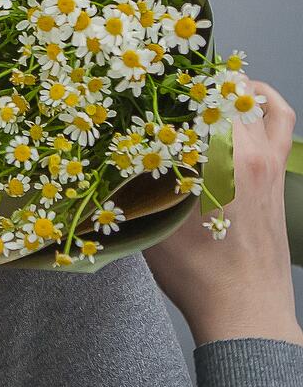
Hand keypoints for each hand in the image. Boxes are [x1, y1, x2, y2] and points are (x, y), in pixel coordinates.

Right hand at [145, 80, 302, 345]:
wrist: (244, 311)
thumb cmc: (196, 272)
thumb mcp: (150, 222)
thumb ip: (133, 179)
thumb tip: (108, 148)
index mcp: (214, 159)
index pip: (189, 98)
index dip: (161, 80)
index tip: (138, 75)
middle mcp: (246, 151)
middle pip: (221, 90)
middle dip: (189, 80)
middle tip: (159, 80)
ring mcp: (268, 160)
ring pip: (253, 98)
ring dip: (228, 85)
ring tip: (199, 84)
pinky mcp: (278, 173)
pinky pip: (278, 120)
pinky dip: (263, 101)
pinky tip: (243, 102)